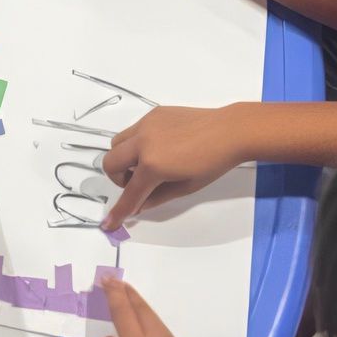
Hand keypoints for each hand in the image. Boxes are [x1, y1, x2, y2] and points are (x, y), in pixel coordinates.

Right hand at [102, 105, 250, 225]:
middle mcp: (143, 142)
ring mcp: (146, 124)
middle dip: (118, 179)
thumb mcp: (185, 188)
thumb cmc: (212, 164)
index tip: (108, 223)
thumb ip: (156, 198)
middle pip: (110, 162)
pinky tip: (162, 147)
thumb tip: (138, 206)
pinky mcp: (153, 114)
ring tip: (147, 164)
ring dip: (124, 158)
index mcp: (153, 165)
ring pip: (117, 143)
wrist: (228, 131)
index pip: (130, 193)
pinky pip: (134, 130)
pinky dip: (138, 143)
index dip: (119, 212)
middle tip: (137, 183)